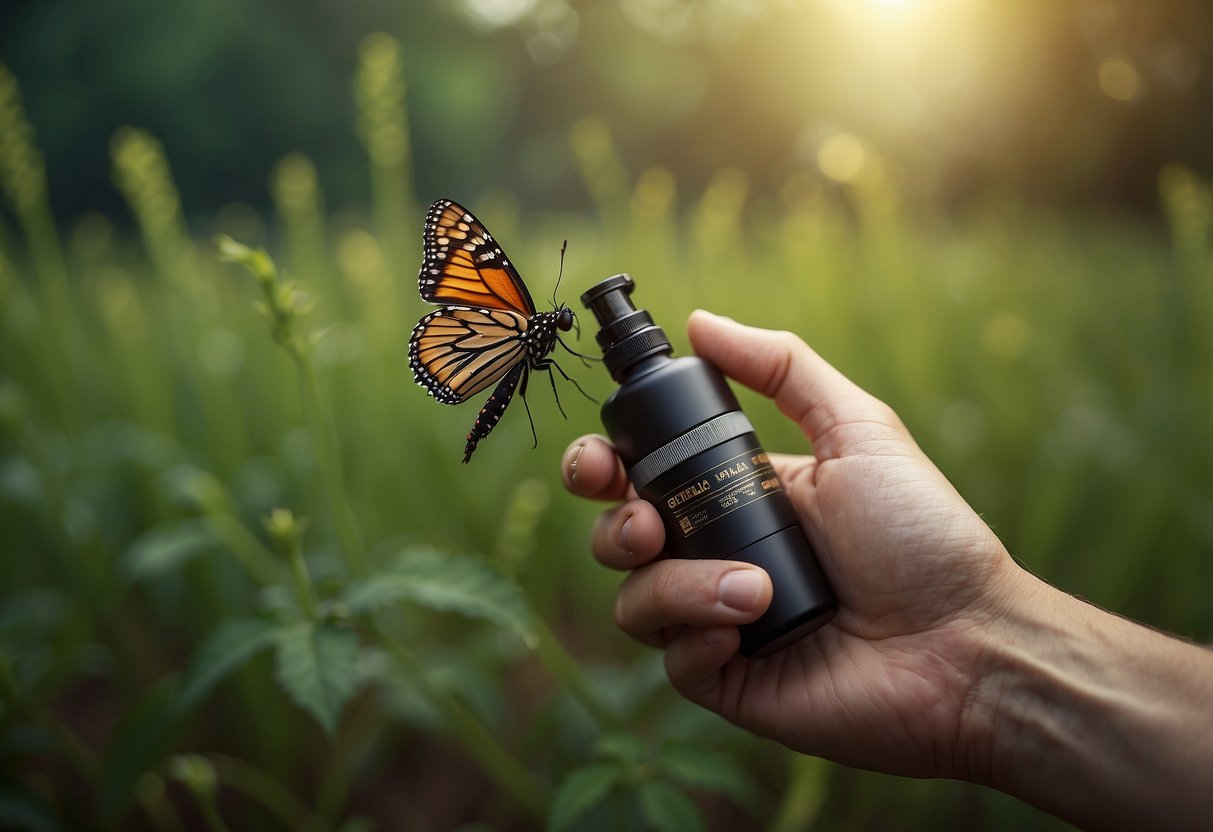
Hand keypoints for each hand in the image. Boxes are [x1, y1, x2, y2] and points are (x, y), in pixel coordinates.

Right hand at [562, 310, 1027, 779]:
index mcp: (735, 497)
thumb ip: (782, 369)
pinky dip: (696, 636)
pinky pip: (671, 660)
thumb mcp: (858, 430)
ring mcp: (718, 622)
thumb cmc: (924, 535)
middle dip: (614, 526)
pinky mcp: (728, 682)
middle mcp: (717, 557)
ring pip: (636, 602)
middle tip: (647, 525)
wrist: (968, 640)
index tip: (600, 460)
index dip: (601, 465)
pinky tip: (747, 625)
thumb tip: (700, 321)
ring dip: (675, 587)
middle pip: (617, 539)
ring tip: (752, 588)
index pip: (641, 476)